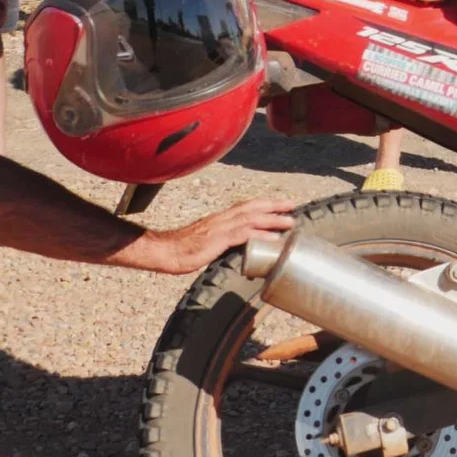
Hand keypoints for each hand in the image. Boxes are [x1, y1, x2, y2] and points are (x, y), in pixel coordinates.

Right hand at [129, 196, 296, 273]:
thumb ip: (223, 240)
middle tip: (293, 205)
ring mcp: (219, 229)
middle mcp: (222, 219)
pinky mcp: (216, 241)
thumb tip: (238, 247)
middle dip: (274, 205)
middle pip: (252, 207)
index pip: (246, 207)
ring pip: (251, 219)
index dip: (265, 204)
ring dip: (272, 219)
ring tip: (290, 221)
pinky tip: (272, 238)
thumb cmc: (182, 249)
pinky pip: (241, 235)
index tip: (282, 204)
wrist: (164, 252)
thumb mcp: (207, 242)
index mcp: (220, 219)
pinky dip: (259, 235)